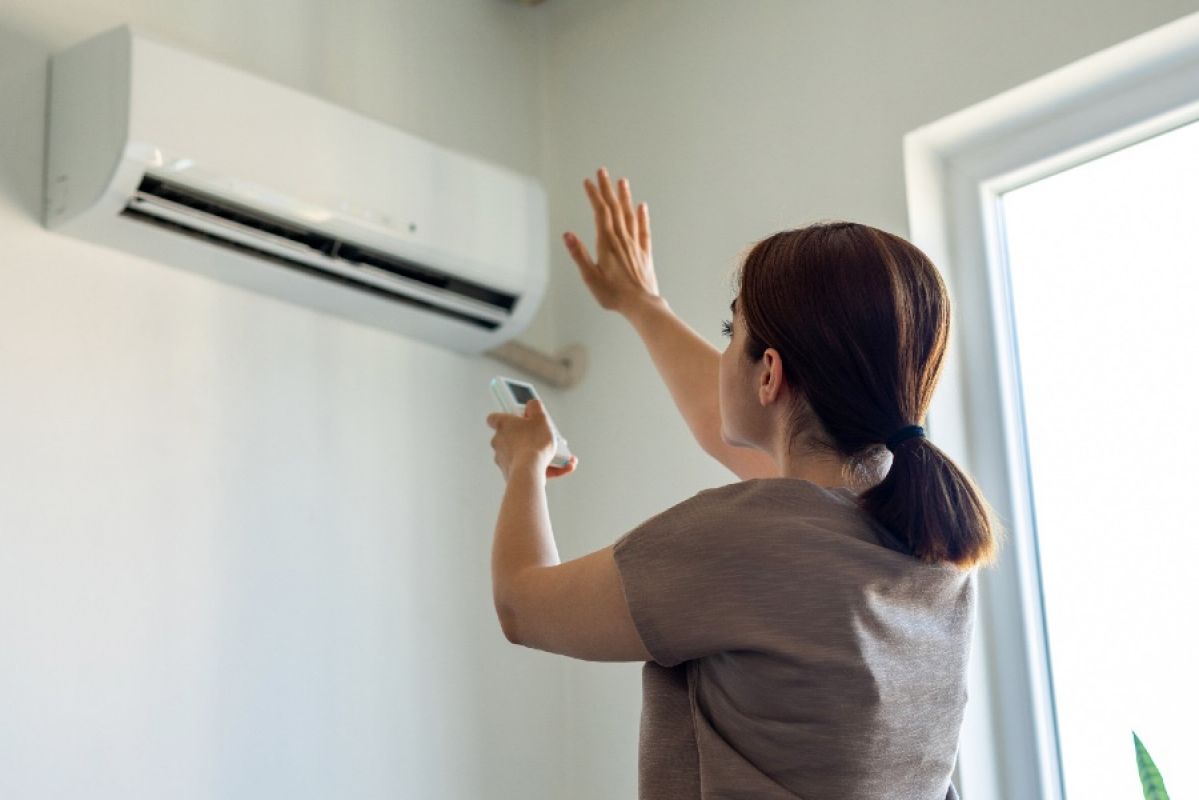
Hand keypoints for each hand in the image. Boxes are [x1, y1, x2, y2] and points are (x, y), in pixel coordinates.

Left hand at [486, 399, 578, 481]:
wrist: (529, 472)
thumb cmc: (533, 444)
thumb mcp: (540, 417)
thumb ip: (535, 407)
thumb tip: (532, 405)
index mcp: (502, 425)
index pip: (494, 418)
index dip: (506, 416)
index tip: (517, 417)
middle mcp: (499, 442)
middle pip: (512, 436)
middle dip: (528, 437)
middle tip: (544, 436)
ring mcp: (503, 458)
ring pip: (523, 454)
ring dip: (540, 453)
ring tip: (560, 454)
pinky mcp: (511, 473)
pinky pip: (530, 468)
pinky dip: (545, 468)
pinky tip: (563, 466)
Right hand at [564, 167, 659, 316]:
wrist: (641, 305)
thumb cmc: (614, 295)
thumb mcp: (590, 277)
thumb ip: (579, 255)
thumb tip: (568, 235)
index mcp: (607, 243)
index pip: (600, 212)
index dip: (594, 195)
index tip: (588, 181)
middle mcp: (622, 239)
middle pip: (614, 208)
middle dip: (607, 188)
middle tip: (602, 171)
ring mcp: (634, 245)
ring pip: (629, 215)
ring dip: (624, 197)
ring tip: (622, 181)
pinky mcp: (644, 253)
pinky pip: (643, 230)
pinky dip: (642, 217)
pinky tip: (642, 207)